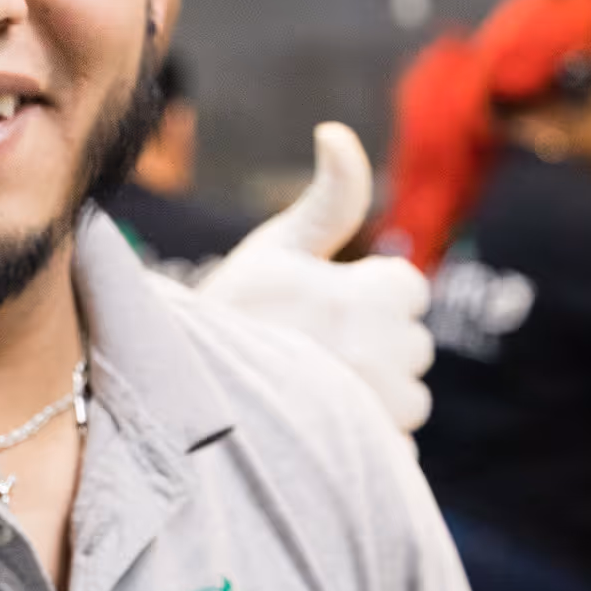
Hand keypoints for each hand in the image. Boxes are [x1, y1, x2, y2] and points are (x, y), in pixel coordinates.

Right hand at [199, 122, 435, 431]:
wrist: (175, 398)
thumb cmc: (227, 317)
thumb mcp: (273, 249)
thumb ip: (329, 198)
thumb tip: (336, 129)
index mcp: (364, 294)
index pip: (409, 288)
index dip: (371, 294)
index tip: (327, 303)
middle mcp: (378, 353)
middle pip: (414, 349)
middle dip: (377, 348)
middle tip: (312, 350)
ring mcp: (375, 412)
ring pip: (410, 403)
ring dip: (376, 400)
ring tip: (311, 392)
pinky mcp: (365, 462)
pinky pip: (397, 452)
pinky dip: (368, 446)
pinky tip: (318, 432)